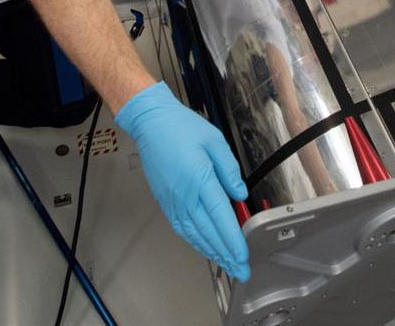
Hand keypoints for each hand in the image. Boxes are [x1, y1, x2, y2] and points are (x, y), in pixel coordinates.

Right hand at [115, 82, 250, 280]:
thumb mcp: (214, 141)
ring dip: (211, 252)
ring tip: (226, 264)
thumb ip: (229, 169)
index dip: (233, 239)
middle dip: (225, 254)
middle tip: (239, 270)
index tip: (243, 255)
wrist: (151, 123)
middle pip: (208, 232)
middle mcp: (184, 195)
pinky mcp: (166, 201)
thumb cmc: (181, 127)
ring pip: (194, 234)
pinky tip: (205, 247)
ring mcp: (173, 201)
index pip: (220, 217)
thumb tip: (240, 194)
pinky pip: (182, 228)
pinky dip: (195, 241)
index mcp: (199, 179)